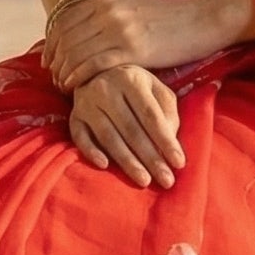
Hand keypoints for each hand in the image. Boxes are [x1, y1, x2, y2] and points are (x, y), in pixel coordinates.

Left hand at [46, 0, 201, 88]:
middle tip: (53, 78)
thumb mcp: (133, 5)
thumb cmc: (169, 17)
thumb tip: (87, 29)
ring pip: (76, 53)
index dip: (51, 44)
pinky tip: (76, 88)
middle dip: (55, 61)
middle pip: (66, 38)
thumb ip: (109, 13)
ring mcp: (119, 29)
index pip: (64, 22)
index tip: (48, 61)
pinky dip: (79, 78)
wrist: (201, 19)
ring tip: (62, 86)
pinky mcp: (132, 49)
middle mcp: (107, 11)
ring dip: (64, 72)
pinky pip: (94, 65)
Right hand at [67, 65, 185, 187]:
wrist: (98, 73)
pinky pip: (80, 137)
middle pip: (131, 129)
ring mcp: (87, 103)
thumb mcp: (156, 89)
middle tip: (166, 180)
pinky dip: (91, 152)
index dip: (165, 140)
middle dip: (150, 158)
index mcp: (131, 80)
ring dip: (127, 161)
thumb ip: (167, 111)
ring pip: (108, 137)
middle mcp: (107, 89)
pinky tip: (105, 166)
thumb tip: (170, 140)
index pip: (150, 115)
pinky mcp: (74, 117)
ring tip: (144, 180)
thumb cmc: (134, 86)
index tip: (179, 163)